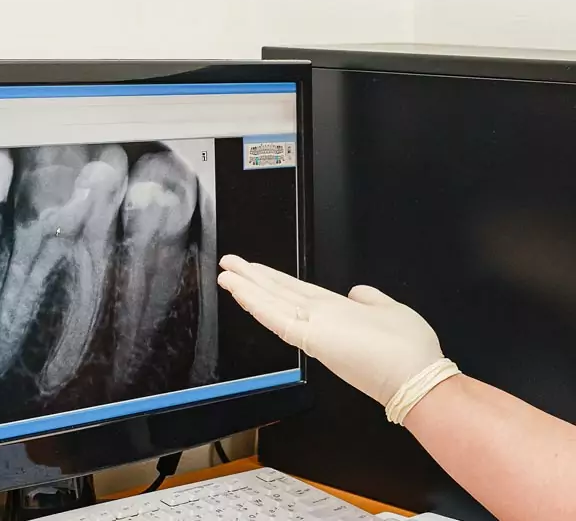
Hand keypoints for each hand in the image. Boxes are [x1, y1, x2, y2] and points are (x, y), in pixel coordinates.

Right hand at [217, 255, 443, 405]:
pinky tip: (239, 289)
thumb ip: (370, 299)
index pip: (295, 293)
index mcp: (335, 312)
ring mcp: (313, 328)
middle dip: (252, 279)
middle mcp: (319, 319)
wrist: (416, 378)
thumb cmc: (407, 350)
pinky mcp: (310, 337)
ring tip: (226, 272)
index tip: (253, 269)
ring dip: (247, 286)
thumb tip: (357, 290)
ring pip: (273, 303)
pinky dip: (255, 302)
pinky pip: (276, 317)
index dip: (273, 280)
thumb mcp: (390, 311)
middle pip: (278, 295)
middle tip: (228, 264)